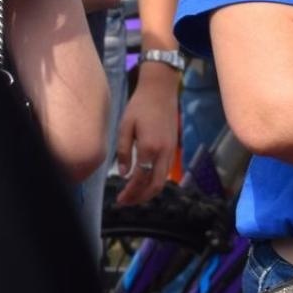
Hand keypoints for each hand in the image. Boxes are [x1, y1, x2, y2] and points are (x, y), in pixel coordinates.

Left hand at [113, 61, 179, 204]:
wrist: (161, 90)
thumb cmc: (140, 106)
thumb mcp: (125, 126)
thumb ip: (123, 151)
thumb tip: (123, 174)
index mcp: (149, 148)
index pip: (139, 179)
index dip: (129, 192)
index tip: (119, 199)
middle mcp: (163, 153)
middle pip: (155, 186)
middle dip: (140, 198)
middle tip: (126, 202)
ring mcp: (171, 151)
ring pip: (163, 180)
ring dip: (148, 192)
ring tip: (134, 195)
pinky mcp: (174, 148)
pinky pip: (166, 172)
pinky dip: (155, 181)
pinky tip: (144, 181)